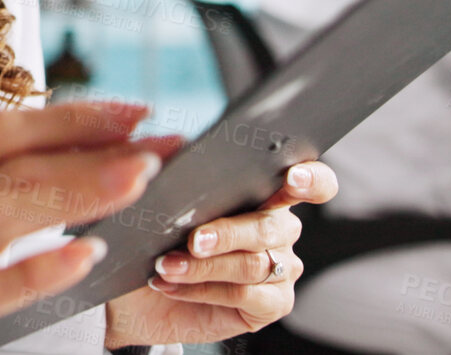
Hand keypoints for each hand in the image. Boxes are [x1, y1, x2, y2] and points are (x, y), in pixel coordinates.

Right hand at [0, 100, 175, 354]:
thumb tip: (34, 165)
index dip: (69, 117)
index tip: (129, 113)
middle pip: (9, 164)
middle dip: (91, 147)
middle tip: (156, 142)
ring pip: (2, 212)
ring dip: (76, 191)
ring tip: (136, 182)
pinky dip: (40, 269)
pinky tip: (84, 255)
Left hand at [102, 161, 338, 347]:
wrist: (138, 296)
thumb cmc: (154, 239)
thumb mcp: (161, 202)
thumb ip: (175, 171)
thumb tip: (174, 147)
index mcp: (265, 193)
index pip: (311, 181)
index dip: (311, 179)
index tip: (293, 177)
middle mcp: (279, 229)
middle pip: (270, 226)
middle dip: (227, 232)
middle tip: (193, 239)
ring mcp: (280, 268)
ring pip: (252, 263)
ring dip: (204, 266)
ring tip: (166, 265)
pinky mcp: (271, 303)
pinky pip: (245, 295)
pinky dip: (204, 289)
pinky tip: (173, 285)